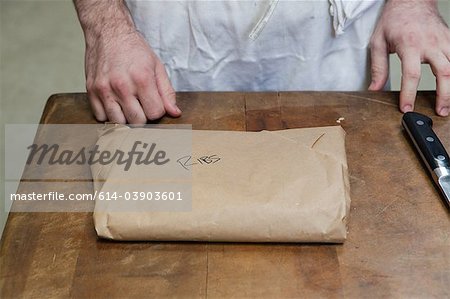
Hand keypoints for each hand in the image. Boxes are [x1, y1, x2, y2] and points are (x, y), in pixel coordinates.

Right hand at [85, 30, 180, 123]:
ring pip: (118, 122)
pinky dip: (108, 114)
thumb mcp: (156, 67)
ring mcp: (104, 89)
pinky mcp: (91, 91)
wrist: (108, 32)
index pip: (155, 113)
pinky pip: (100, 117)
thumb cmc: (134, 49)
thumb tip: (174, 113)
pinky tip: (114, 103)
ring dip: (125, 118)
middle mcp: (122, 86)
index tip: (153, 103)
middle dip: (143, 117)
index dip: (157, 111)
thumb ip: (167, 92)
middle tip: (141, 105)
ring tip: (128, 105)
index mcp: (142, 79)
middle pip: (137, 122)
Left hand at [369, 0, 449, 115]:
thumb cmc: (393, 21)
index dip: (409, 94)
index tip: (406, 108)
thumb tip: (374, 89)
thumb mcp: (378, 42)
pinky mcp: (449, 40)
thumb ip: (378, 67)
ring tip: (448, 105)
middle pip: (444, 73)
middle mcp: (430, 44)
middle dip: (444, 95)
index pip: (411, 75)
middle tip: (440, 112)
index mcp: (410, 45)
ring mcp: (443, 41)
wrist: (411, 1)